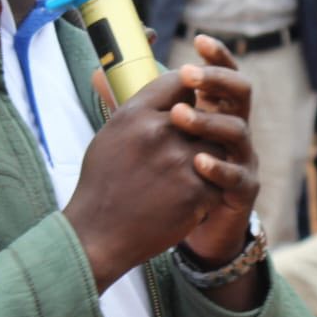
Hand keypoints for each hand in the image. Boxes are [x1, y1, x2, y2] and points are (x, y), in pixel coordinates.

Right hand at [68, 35, 255, 289]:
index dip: (187, 94)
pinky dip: (207, 190)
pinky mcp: (196, 191)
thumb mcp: (111, 134)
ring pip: (217, 147)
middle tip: (184, 152)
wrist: (97, 235)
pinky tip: (184, 199)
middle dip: (199, 132)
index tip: (186, 106)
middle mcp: (159, 132)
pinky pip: (218, 179)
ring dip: (208, 161)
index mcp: (135, 114)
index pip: (179, 82)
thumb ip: (141, 110)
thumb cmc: (103, 183)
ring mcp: (180, 162)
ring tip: (183, 178)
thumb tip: (173, 88)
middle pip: (203, 116)